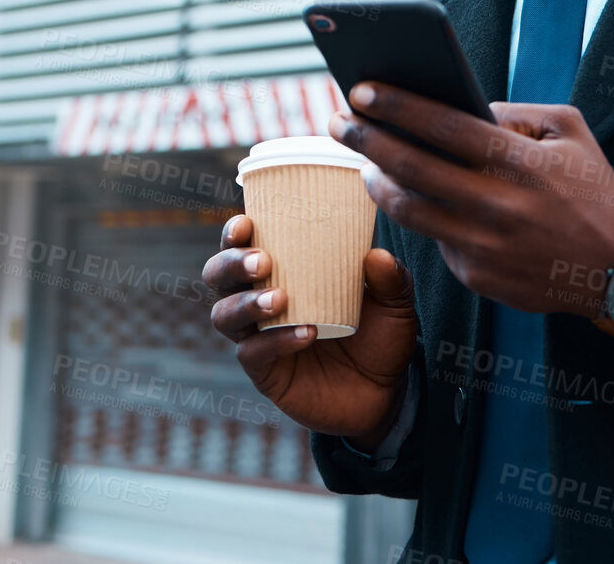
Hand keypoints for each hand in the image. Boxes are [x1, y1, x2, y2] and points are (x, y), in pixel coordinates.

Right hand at [204, 215, 418, 444]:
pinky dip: (277, 341)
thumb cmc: (380, 335)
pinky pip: (254, 353)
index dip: (235, 232)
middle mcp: (261, 300)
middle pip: (218, 276)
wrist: (385, 392)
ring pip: (225, 315)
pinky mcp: (265, 372)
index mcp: (285, 271)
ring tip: (280, 299)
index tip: (246, 222)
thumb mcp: (394, 304)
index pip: (244, 244)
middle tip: (262, 261)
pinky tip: (306, 334)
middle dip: (231, 263)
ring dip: (246, 303)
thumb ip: (391, 278)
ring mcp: (259, 337)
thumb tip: (377, 256)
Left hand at [330, 82, 613, 318]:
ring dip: (378, 183)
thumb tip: (462, 109)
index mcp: (521, 162)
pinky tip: (413, 200)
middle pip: (413, 168)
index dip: (397, 106)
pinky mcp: (478, 277)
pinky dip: (422, 217)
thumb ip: (515, 114)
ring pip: (410, 210)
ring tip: (365, 163)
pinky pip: (436, 241)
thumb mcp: (569, 133)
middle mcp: (498, 206)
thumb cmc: (594, 190)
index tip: (361, 90)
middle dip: (367, 140)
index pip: (444, 126)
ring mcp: (485, 246)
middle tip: (338, 122)